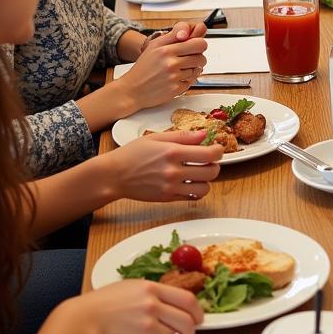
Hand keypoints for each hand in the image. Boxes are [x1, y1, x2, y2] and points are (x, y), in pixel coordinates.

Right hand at [66, 278, 205, 333]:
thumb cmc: (102, 304)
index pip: (188, 299)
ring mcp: (147, 326)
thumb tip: (172, 303)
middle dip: (191, 331)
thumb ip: (153, 293)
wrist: (83, 321)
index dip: (198, 311)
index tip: (199, 317)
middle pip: (187, 321)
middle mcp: (152, 306)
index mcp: (152, 289)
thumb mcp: (131, 287)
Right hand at [107, 129, 223, 201]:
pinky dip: (196, 191)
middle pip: (212, 172)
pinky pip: (192, 198)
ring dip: (207, 180)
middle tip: (208, 161)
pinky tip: (190, 183)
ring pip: (205, 188)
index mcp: (173, 152)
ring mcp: (171, 187)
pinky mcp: (167, 198)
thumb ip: (182, 136)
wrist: (114, 175)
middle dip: (215, 165)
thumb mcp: (156, 138)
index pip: (209, 154)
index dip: (219, 151)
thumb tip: (204, 135)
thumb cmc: (132, 153)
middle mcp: (174, 171)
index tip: (216, 149)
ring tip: (199, 173)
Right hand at [117, 25, 207, 111]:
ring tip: (179, 70)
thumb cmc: (143, 68)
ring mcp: (174, 77)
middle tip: (190, 60)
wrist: (132, 90)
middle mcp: (171, 63)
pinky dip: (186, 81)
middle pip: (201, 58)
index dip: (199, 45)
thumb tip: (189, 30)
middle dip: (198, 58)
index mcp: (166, 50)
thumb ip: (173, 36)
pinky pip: (191, 82)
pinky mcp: (176, 89)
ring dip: (192, 70)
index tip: (196, 47)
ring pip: (197, 71)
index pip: (198, 44)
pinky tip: (176, 79)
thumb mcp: (154, 46)